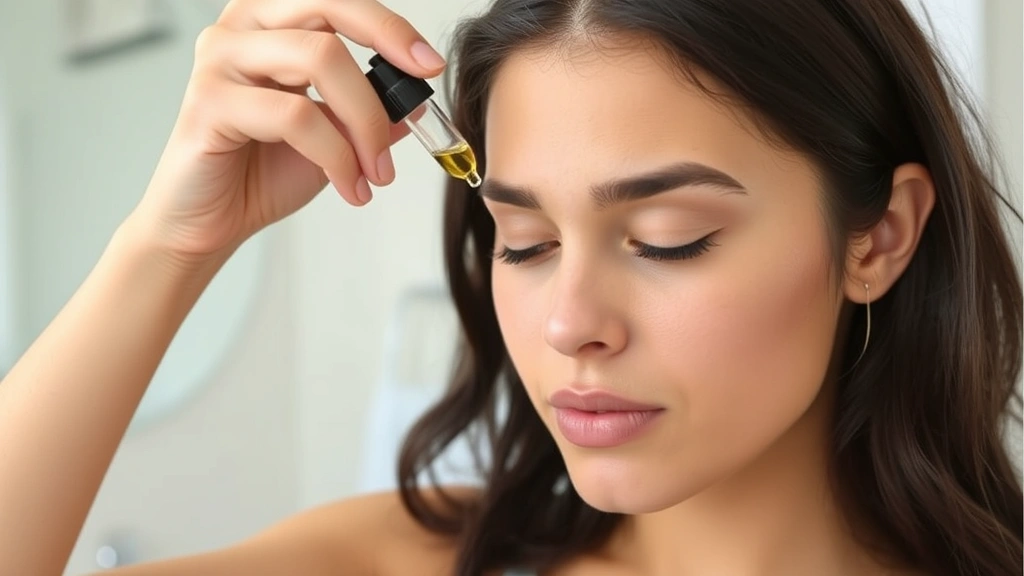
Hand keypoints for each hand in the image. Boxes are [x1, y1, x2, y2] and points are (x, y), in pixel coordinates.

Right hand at [133, 0, 445, 259]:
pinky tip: (349, 186)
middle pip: (329, 10)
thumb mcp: (335, 134)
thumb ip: (369, 109)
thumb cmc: (263, 171)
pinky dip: (335, 154)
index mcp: (273, 21)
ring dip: (364, 122)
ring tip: (376, 172)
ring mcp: (220, 58)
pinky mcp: (208, 101)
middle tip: (415, 108)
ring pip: (319, 58)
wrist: (211, 221)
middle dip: (387, 54)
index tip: (430, 65)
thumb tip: (415, 99)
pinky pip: (294, 115)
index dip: (391, 27)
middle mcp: (242, 26)